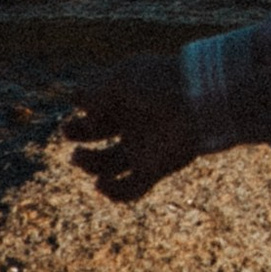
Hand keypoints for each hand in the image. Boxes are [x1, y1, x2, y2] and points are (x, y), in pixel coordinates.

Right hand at [66, 53, 206, 204]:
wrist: (201, 100)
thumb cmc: (161, 83)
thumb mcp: (122, 78)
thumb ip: (93, 88)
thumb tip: (75, 104)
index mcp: (125, 97)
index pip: (93, 105)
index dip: (82, 106)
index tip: (83, 104)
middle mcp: (132, 122)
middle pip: (96, 133)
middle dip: (77, 133)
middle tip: (69, 132)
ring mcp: (143, 147)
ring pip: (107, 164)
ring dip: (88, 165)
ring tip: (79, 158)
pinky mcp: (154, 168)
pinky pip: (130, 189)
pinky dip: (114, 193)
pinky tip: (101, 185)